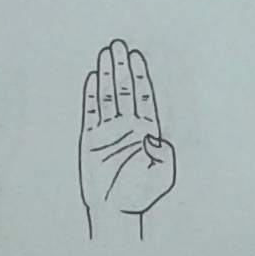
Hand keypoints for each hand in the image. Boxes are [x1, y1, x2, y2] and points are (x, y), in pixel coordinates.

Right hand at [79, 39, 176, 236]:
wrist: (115, 210)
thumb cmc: (141, 194)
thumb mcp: (163, 175)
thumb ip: (163, 155)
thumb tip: (154, 137)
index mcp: (147, 131)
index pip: (143, 97)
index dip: (140, 76)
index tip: (136, 57)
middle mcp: (127, 126)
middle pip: (124, 90)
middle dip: (121, 67)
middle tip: (119, 45)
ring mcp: (108, 131)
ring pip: (107, 96)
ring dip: (106, 74)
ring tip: (105, 53)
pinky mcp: (90, 139)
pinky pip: (91, 112)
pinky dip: (91, 95)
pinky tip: (92, 78)